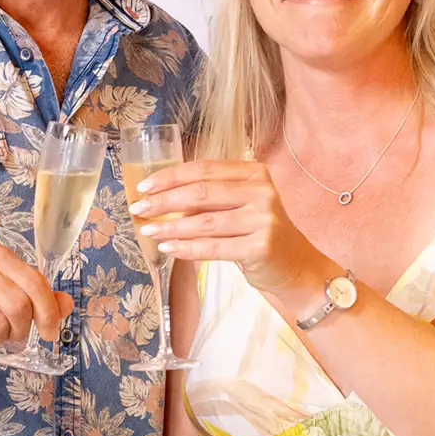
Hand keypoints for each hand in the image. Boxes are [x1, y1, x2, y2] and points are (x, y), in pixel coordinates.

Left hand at [127, 160, 336, 306]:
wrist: (295, 266)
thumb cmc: (259, 233)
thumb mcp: (239, 206)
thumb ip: (209, 199)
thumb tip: (160, 199)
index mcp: (254, 173)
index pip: (205, 169)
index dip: (171, 176)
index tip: (144, 186)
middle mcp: (262, 192)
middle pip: (202, 193)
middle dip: (164, 201)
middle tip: (139, 208)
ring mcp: (264, 219)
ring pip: (205, 222)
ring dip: (171, 226)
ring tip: (148, 231)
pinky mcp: (261, 247)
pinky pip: (213, 248)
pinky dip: (186, 248)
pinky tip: (167, 247)